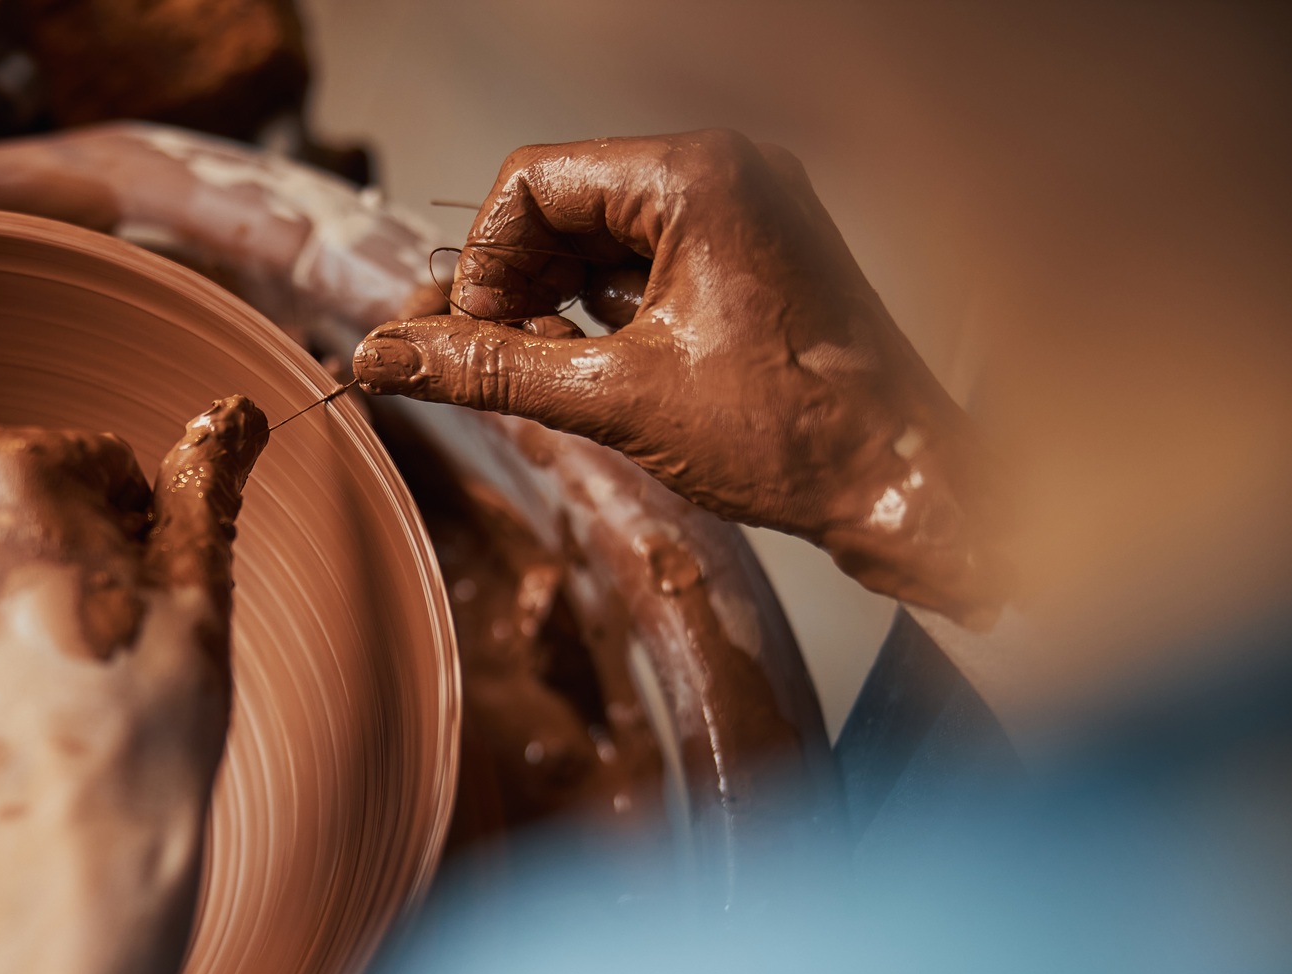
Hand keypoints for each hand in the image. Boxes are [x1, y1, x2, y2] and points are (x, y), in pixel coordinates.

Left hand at [0, 397, 267, 973]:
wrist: (64, 882)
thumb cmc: (145, 731)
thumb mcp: (201, 591)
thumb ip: (205, 485)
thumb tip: (230, 415)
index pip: (88, 462)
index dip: (139, 523)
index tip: (157, 591)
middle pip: (18, 523)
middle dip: (72, 567)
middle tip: (126, 651)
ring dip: (23, 623)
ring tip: (79, 701)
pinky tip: (31, 736)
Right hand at [354, 131, 1001, 623]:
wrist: (905, 484)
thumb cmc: (795, 436)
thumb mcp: (614, 401)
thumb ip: (489, 370)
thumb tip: (385, 357)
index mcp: (698, 178)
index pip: (531, 181)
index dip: (479, 263)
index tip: (467, 337)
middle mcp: (726, 172)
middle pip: (562, 203)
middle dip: (511, 285)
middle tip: (487, 362)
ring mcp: (745, 211)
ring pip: (600, 235)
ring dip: (551, 301)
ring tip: (540, 374)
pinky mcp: (753, 255)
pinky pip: (646, 260)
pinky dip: (601, 310)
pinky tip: (589, 368)